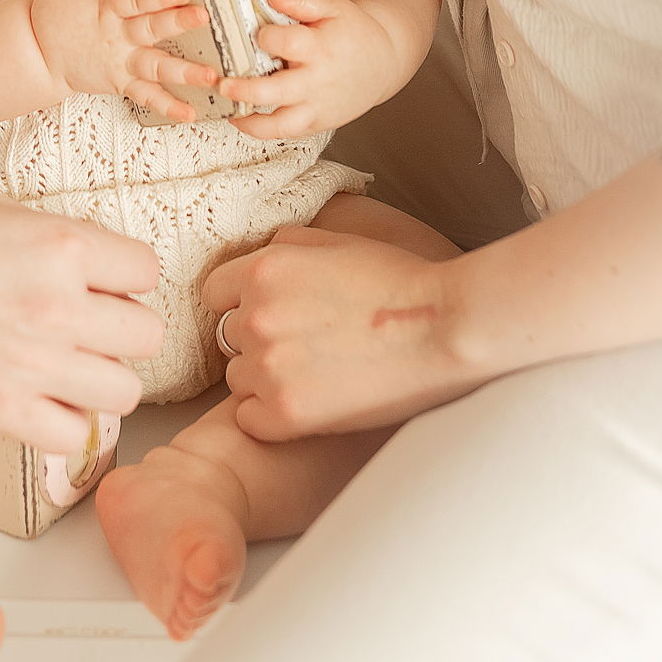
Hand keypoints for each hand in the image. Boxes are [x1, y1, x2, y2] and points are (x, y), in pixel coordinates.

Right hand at [0, 178, 163, 451]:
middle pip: (146, 334)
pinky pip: (73, 436)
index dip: (123, 273)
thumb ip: (29, 221)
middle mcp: (57, 304)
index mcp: (57, 242)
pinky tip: (38, 400)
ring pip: (124, 390)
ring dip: (102, 378)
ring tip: (70, 366)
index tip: (102, 278)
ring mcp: (30, 364)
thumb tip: (50, 240)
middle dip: (121, 327)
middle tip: (88, 324)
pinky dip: (64, 422)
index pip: (144, 269)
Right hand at [30, 0, 217, 120]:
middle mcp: (116, 37)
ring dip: (185, 72)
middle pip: (150, 29)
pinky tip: (190, 113)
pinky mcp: (121, 84)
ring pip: (156, 68)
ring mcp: (121, 63)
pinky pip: (146, 97)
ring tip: (210, 76)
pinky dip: (168, 107)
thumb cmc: (52, 17)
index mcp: (105, 8)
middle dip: (178, 23)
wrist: (37, 56)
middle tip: (203, 18)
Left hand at [204, 225, 475, 436]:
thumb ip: (287, 246)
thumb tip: (262, 254)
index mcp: (264, 270)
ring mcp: (269, 367)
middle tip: (304, 348)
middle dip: (258, 342)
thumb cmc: (400, 281)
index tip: (272, 316)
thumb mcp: (337, 242)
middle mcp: (256, 316)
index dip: (242, 303)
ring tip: (314, 376)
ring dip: (265, 380)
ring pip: (239, 379)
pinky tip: (310, 404)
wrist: (446, 329)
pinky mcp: (286, 413)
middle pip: (229, 337)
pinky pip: (249, 419)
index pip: (215, 291)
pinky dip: (272, 418)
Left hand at [217, 0, 409, 135]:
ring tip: (228, 110)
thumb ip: (299, 0)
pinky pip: (286, 133)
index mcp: (320, 48)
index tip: (255, 32)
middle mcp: (318, 81)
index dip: (265, 36)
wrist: (383, 61)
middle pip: (277, 91)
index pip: (286, 43)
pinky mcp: (317, 122)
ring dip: (251, 121)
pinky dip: (262, 130)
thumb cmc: (353, 32)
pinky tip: (242, 118)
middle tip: (223, 83)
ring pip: (281, 124)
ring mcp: (318, 106)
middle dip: (246, 90)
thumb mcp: (331, 7)